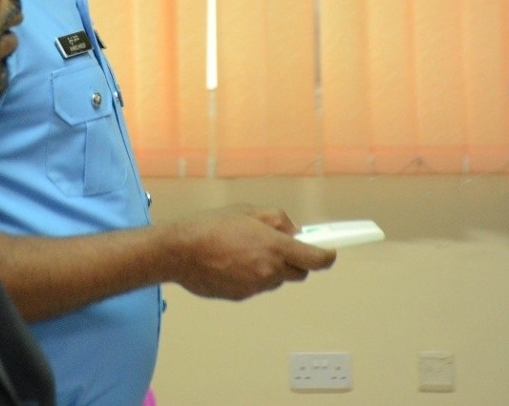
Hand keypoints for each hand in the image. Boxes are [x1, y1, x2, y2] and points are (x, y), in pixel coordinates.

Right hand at [166, 205, 335, 300]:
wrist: (179, 251)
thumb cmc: (211, 226)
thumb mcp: (247, 211)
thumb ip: (277, 220)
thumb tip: (292, 232)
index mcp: (275, 247)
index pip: (316, 260)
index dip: (327, 256)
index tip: (329, 251)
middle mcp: (269, 271)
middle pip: (299, 273)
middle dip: (295, 261)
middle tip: (278, 246)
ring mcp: (255, 287)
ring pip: (275, 280)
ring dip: (270, 268)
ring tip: (244, 250)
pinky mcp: (241, 296)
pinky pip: (256, 286)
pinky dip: (251, 276)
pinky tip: (231, 262)